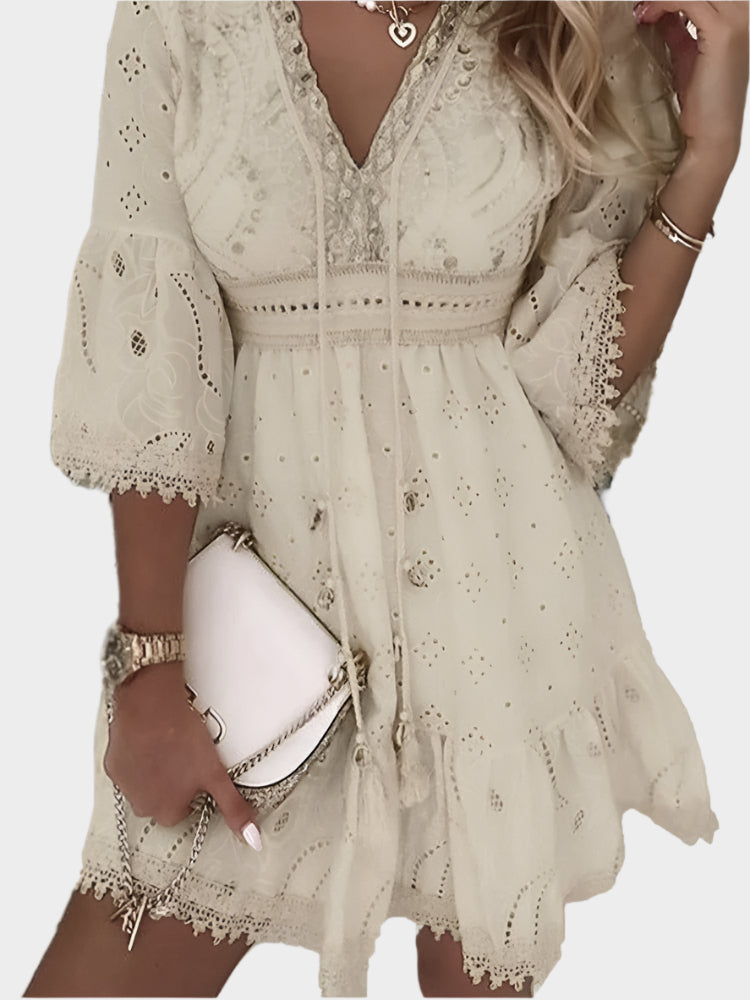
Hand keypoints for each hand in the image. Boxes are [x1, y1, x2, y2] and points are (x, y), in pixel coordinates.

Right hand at [103, 660, 262, 849]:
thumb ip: (233, 809)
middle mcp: (141, 805)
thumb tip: (252, 839)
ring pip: (145, 784)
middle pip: (163, 799)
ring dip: (155, 771)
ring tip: (169, 745)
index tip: (199, 771)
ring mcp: (124, 785)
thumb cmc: (182, 739)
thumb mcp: (216, 775)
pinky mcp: (112, 764)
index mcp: (166, 812)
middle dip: (173, 782)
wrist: (151, 704)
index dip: (194, 788)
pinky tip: (150, 740)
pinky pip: (128, 767)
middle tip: (185, 756)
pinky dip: (138, 757)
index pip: (185, 809)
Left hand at [633, 1, 747, 165]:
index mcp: (738, 13)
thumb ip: (678, 29)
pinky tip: (646, 15)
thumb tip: (660, 12)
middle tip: (640, 3)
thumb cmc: (702, 100)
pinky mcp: (723, 31)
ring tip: (641, 9)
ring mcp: (738, 18)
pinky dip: (662, 2)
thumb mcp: (686, 54)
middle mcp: (743, 11)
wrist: (712, 133)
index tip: (647, 3)